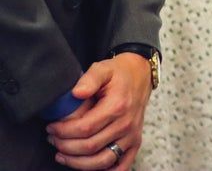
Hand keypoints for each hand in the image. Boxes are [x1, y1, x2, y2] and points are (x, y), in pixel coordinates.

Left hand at [46, 54, 151, 170]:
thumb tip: (76, 93)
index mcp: (118, 106)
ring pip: (102, 161)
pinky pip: (121, 166)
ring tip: (62, 154)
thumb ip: (89, 79)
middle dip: (65, 147)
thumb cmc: (119, 73)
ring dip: (78, 163)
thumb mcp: (103, 68)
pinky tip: (87, 166)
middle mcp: (126, 124)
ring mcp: (132, 135)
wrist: (141, 75)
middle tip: (53, 140)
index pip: (85, 129)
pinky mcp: (135, 142)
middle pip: (90, 147)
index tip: (51, 128)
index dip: (63, 132)